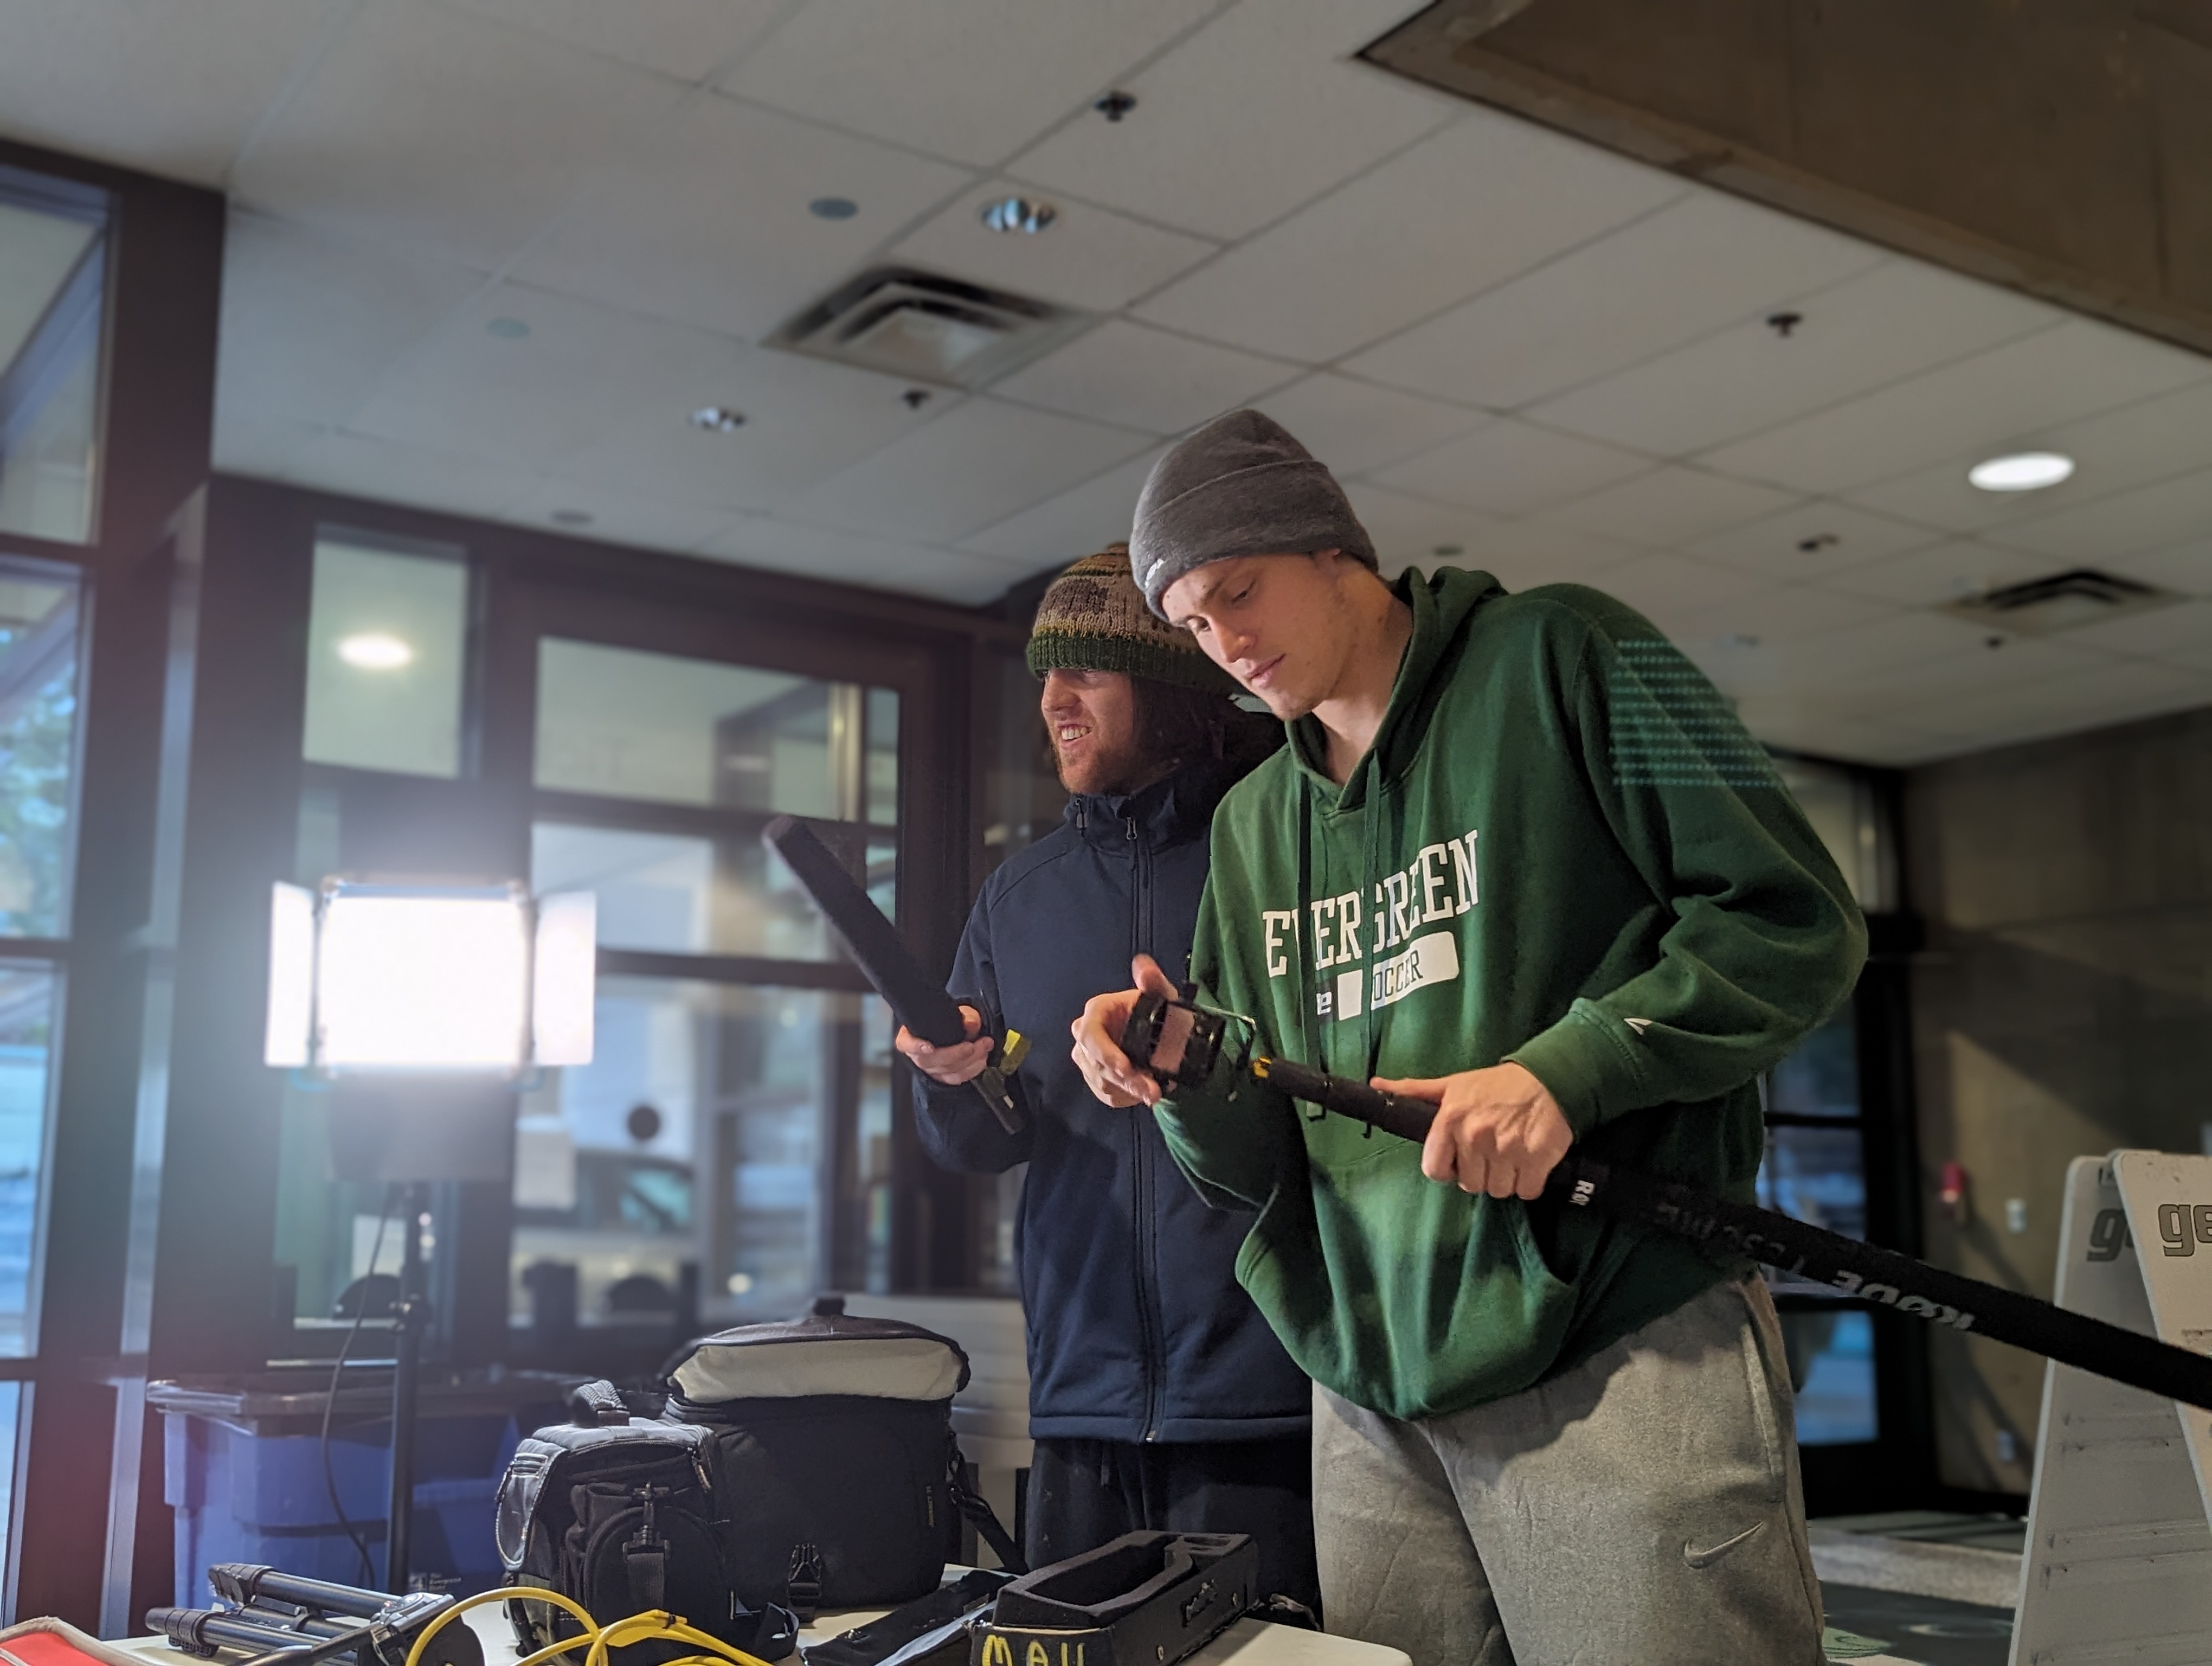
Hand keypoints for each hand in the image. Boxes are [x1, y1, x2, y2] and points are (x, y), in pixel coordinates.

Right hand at [895, 1006, 992, 1086]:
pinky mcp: (942, 1077)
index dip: (915, 1047)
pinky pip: (956, 1078)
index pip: (905, 1043)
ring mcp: (929, 1068)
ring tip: (984, 1047)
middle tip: (974, 1044)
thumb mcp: (958, 1012)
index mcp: (911, 1036)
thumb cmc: (949, 1021)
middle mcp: (917, 1054)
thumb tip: (971, 1024)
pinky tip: (981, 1060)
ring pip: (946, 1070)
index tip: (928, 1047)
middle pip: (930, 1061)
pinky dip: (971, 1070)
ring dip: (969, 1060)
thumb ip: (966, 1016)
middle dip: (956, 1054)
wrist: (954, 1030)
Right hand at [1070, 954, 1180, 1106]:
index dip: (1104, 1052)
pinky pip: (1107, 1095)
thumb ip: (1154, 982)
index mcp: (1096, 1012)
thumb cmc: (1157, 1012)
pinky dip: (1126, 1097)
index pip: (1089, 1034)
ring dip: (1130, 1091)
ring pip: (1102, 1082)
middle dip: (1126, 1080)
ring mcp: (1087, 1060)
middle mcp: (1085, 1036)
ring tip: (1155, 1093)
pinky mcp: (1094, 1079)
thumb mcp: (1162, 996)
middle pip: (1097, 1064)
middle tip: (1152, 1090)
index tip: (1125, 1067)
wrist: (1160, 1037)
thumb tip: (1144, 966)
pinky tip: (1143, 1093)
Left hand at [1371, 1062, 1571, 1199]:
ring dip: (1505, 1178)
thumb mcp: (1452, 1084)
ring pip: (1498, 1190)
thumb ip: (1413, 1090)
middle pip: (1470, 1184)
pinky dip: (1529, 1182)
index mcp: (1450, 1119)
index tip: (1459, 1160)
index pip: (1434, 1169)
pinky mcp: (1536, 1159)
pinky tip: (1529, 1161)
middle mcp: (1475, 1136)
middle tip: (1491, 1151)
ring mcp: (1506, 1149)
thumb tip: (1377, 1084)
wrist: (1548, 1078)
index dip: (1447, 1168)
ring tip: (1510, 1154)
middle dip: (1480, 1172)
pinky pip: (1526, 1191)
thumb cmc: (1497, 1085)